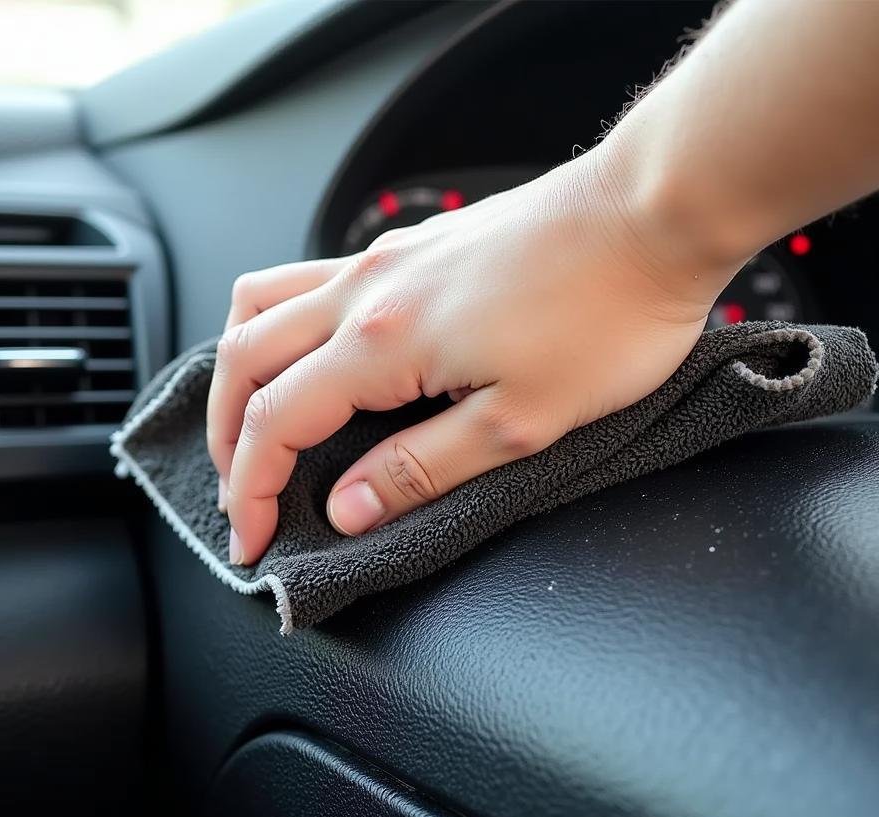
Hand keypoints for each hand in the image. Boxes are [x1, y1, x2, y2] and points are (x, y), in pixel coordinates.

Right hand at [207, 143, 737, 565]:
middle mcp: (364, 289)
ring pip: (261, 305)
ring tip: (248, 424)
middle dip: (225, 435)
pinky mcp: (409, 246)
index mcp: (382, 339)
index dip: (250, 489)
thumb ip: (420, 468)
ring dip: (240, 372)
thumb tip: (347, 508)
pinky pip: (308, 281)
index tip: (251, 539)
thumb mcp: (518, 423)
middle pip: (245, 360)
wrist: (654, 214)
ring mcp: (382, 258)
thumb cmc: (606, 315)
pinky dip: (282, 328)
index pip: (275, 422)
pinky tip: (312, 361)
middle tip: (239, 494)